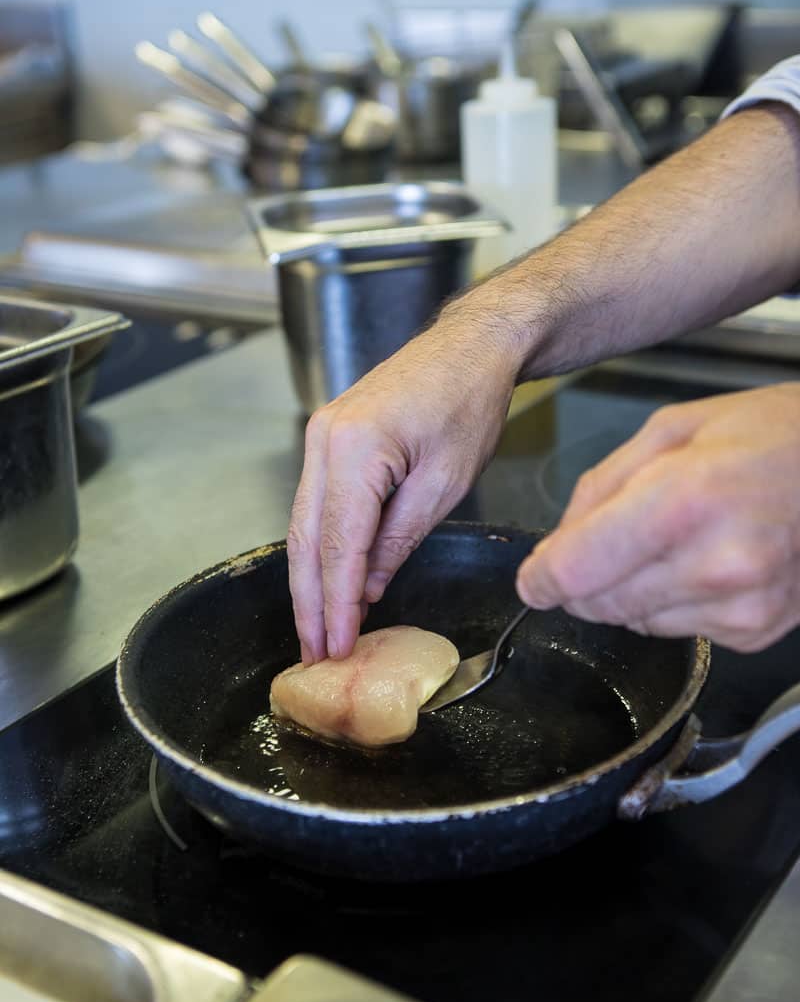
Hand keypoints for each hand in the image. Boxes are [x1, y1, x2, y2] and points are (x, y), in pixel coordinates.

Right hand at [288, 298, 521, 662]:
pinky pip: (315, 506)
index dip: (336, 605)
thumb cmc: (469, 402)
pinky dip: (321, 549)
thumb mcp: (445, 483)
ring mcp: (320, 438)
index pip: (338, 546)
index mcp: (353, 450)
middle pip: (306, 541)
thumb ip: (399, 539)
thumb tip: (366, 588)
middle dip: (309, 604)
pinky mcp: (329, 440)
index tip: (336, 648)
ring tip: (315, 632)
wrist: (471, 345)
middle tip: (313, 655)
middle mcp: (323, 442)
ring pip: (304, 526)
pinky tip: (329, 583)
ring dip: (309, 582)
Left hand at [516, 384, 799, 651]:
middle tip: (611, 542)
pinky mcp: (756, 632)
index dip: (541, 579)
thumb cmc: (772, 435)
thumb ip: (600, 488)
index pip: (576, 572)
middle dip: (585, 581)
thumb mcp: (674, 428)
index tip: (535, 579)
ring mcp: (741, 607)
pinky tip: (707, 563)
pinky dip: (674, 603)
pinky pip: (678, 630)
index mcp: (686, 500)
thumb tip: (555, 549)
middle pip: (598, 605)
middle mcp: (716, 565)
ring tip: (676, 541)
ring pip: (633, 622)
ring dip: (631, 591)